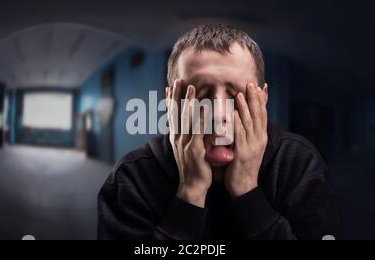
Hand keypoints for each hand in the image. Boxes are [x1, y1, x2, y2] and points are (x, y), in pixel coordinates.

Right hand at [167, 79, 211, 207]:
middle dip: (176, 95)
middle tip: (178, 80)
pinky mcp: (195, 149)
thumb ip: (186, 136)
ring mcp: (185, 143)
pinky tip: (205, 108)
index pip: (171, 115)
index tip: (169, 86)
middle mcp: (178, 138)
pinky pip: (199, 131)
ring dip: (188, 101)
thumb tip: (187, 125)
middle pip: (176, 113)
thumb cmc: (192, 167)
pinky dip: (202, 118)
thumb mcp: (185, 149)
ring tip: (190, 87)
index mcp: (175, 138)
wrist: (192, 186)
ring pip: (186, 118)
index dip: (170, 100)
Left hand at [225, 83, 267, 198]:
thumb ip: (248, 131)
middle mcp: (259, 139)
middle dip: (254, 98)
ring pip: (249, 123)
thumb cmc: (243, 164)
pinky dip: (237, 124)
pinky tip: (233, 115)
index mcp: (261, 136)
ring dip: (245, 108)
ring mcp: (252, 146)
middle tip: (250, 84)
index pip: (262, 114)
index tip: (257, 85)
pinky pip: (240, 136)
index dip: (260, 99)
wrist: (244, 186)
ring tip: (240, 94)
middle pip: (258, 115)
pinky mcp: (243, 153)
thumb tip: (245, 117)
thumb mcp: (249, 145)